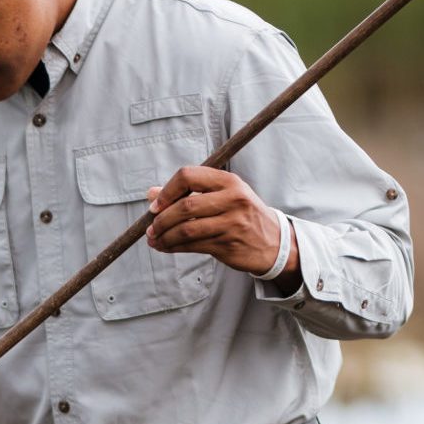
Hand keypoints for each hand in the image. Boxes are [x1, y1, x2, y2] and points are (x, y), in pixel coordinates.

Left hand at [146, 167, 296, 279]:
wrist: (273, 242)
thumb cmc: (242, 215)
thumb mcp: (223, 195)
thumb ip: (188, 192)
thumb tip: (151, 193)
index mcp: (229, 181)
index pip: (188, 176)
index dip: (167, 191)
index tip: (155, 205)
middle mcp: (232, 199)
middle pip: (185, 206)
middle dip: (161, 219)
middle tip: (151, 227)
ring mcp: (232, 223)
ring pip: (187, 229)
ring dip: (164, 236)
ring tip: (154, 239)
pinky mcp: (228, 244)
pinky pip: (193, 246)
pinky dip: (174, 247)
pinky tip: (165, 247)